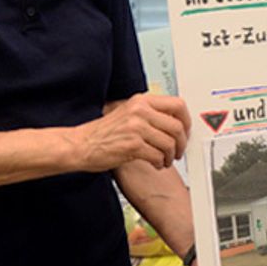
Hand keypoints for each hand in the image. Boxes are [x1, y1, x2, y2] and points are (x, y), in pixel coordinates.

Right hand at [70, 94, 189, 170]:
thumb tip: (176, 123)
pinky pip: (158, 155)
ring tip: (165, 160)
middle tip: (178, 151)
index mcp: (141, 101)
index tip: (186, 131)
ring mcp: (136, 128)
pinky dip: (160, 163)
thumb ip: (150, 114)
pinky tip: (156, 164)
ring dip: (170, 155)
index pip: (178, 105)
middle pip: (177, 126)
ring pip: (169, 142)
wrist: (79, 145)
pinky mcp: (132, 145)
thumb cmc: (103, 133)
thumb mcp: (128, 114)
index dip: (186, 121)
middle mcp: (140, 111)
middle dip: (182, 142)